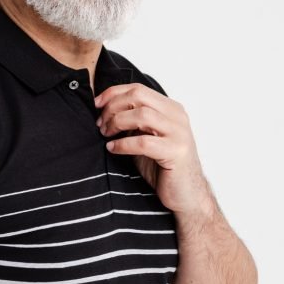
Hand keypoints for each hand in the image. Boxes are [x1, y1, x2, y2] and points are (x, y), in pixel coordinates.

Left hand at [94, 82, 212, 216]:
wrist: (186, 194)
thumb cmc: (162, 167)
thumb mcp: (147, 137)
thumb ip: (134, 122)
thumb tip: (105, 110)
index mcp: (171, 108)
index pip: (138, 89)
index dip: (113, 93)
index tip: (96, 104)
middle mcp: (177, 116)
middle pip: (138, 96)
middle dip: (113, 107)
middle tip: (100, 124)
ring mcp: (179, 133)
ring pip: (141, 115)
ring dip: (117, 123)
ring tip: (106, 135)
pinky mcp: (176, 152)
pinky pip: (143, 142)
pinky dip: (123, 144)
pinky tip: (112, 149)